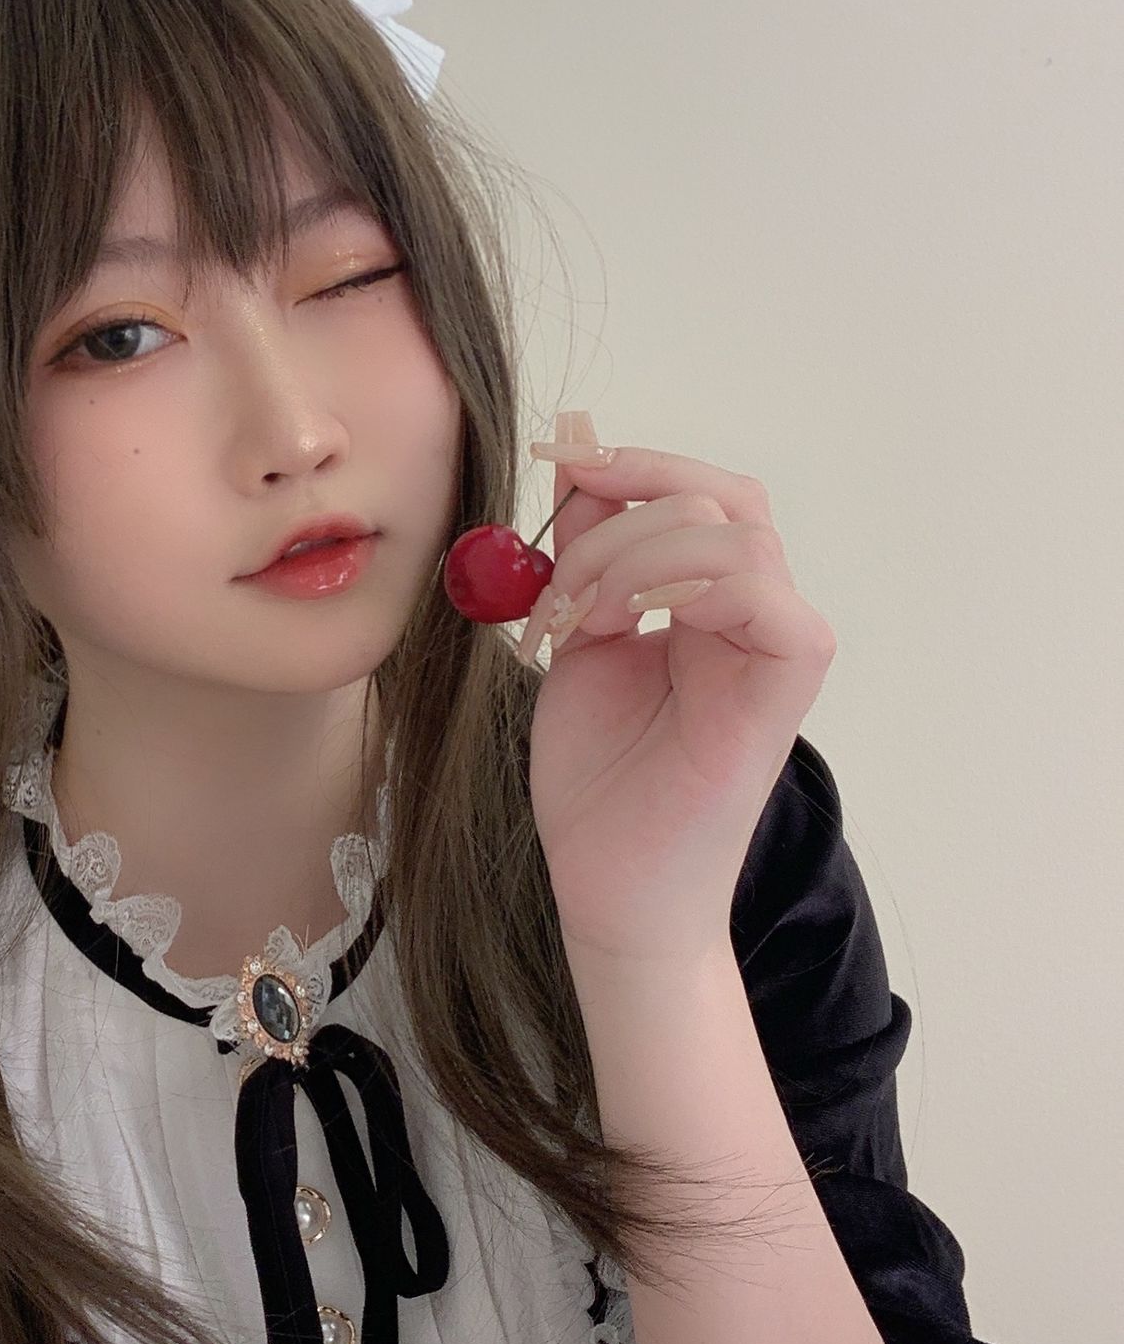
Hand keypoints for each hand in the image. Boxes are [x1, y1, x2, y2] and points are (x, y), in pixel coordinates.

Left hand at [515, 413, 836, 967]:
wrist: (609, 885)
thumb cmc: (598, 782)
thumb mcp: (574, 637)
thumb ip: (584, 554)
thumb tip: (578, 458)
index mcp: (710, 601)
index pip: (700, 491)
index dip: (633, 464)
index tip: (558, 461)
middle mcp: (757, 615)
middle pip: (722, 496)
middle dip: (623, 513)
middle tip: (560, 578)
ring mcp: (778, 646)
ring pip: (734, 533)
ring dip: (633, 556)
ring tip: (580, 621)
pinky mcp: (785, 684)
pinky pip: (761, 592)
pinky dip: (678, 584)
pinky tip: (621, 629)